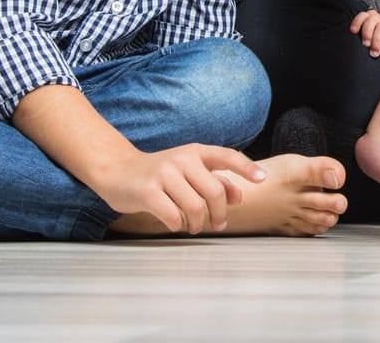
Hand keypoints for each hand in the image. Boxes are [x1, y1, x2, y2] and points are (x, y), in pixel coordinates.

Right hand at [90, 143, 266, 234]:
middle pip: (214, 192)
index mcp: (195, 152)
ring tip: (195, 227)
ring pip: (195, 207)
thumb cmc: (158, 174)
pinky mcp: (148, 191)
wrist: (117, 171)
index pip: (227, 156)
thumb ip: (214, 180)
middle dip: (220, 214)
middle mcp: (182, 159)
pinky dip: (179, 226)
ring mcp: (164, 174)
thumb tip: (239, 196)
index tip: (262, 179)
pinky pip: (174, 217)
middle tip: (218, 225)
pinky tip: (176, 224)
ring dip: (198, 224)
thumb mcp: (188, 171)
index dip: (246, 168)